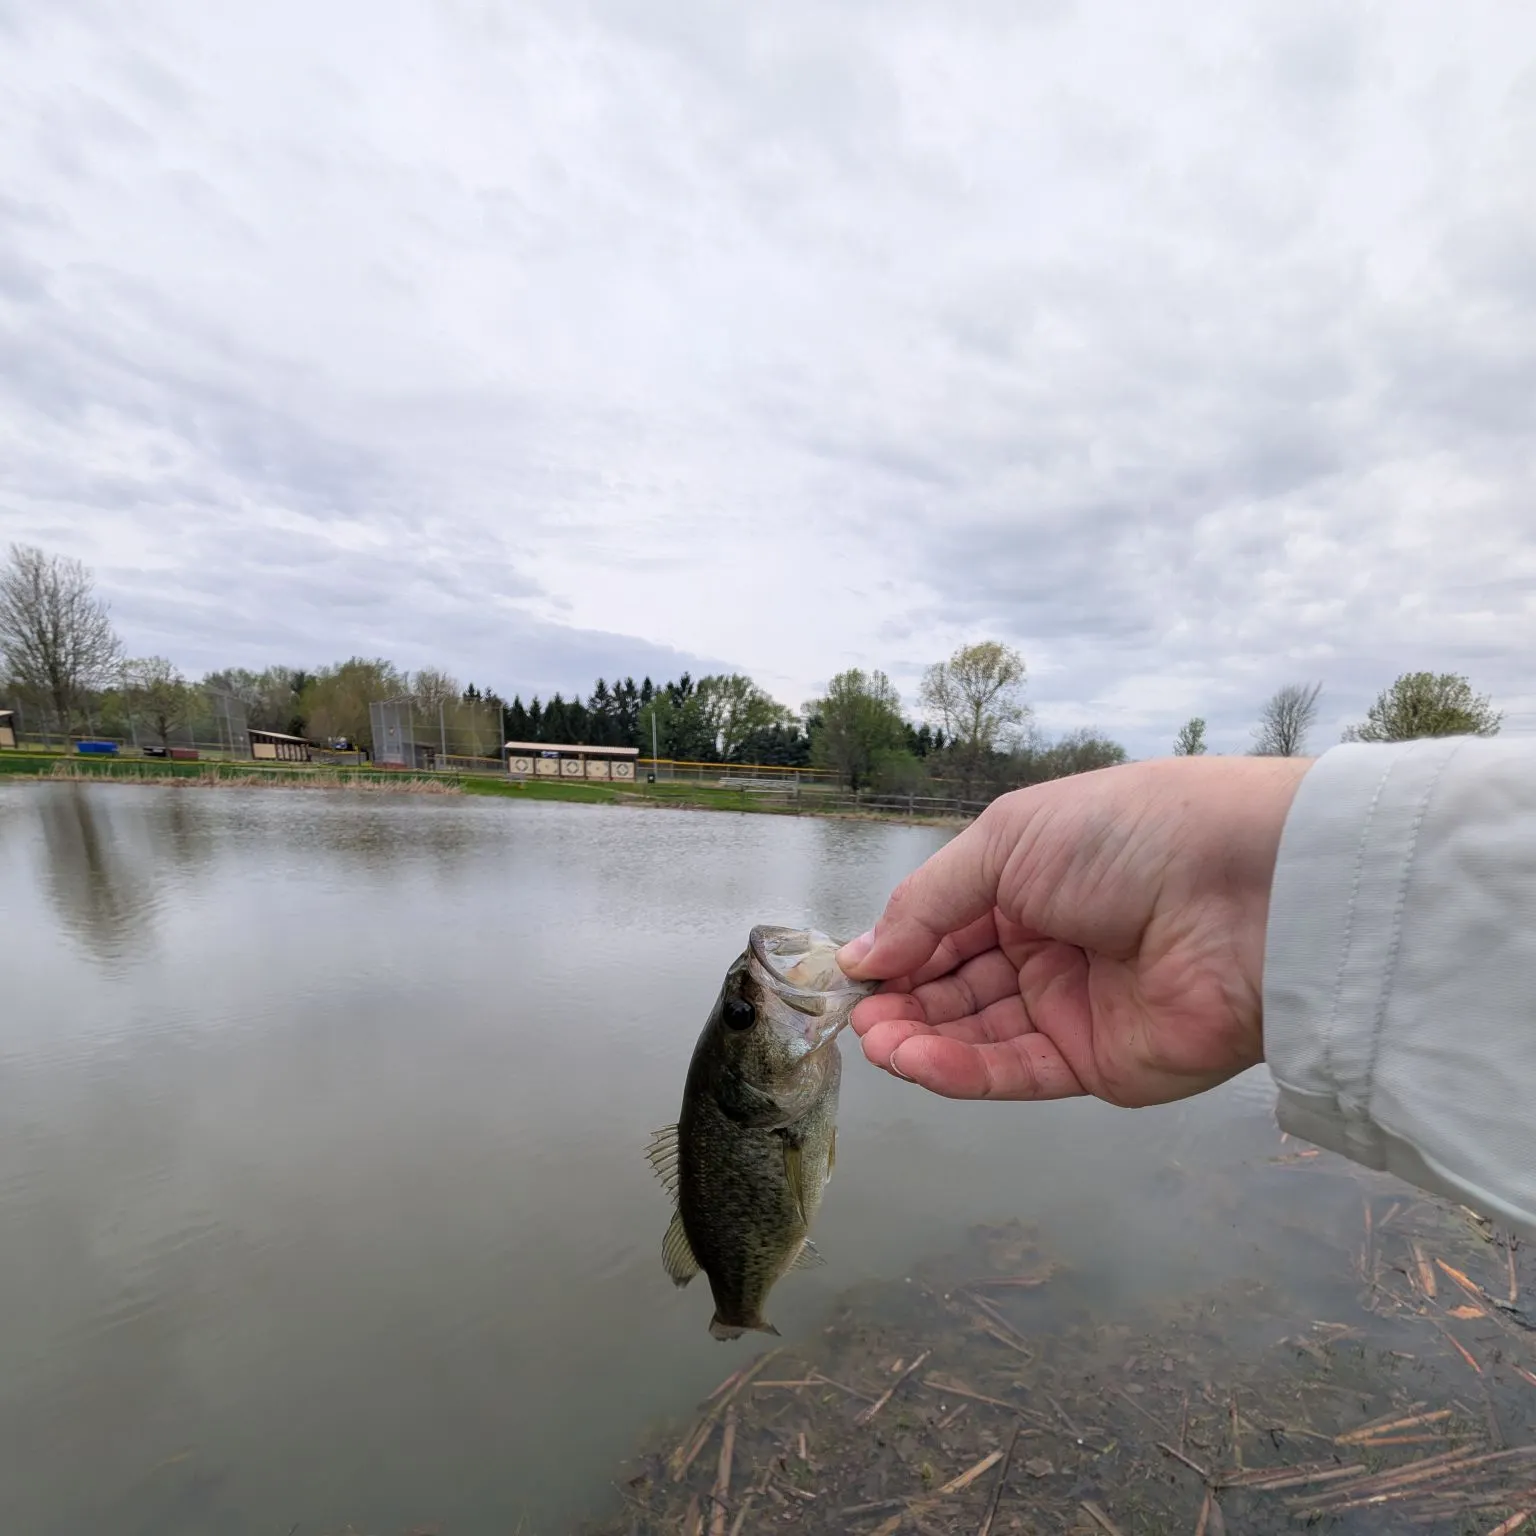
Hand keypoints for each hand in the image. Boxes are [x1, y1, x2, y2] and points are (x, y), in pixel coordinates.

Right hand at [835, 756, 1311, 1106]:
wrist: (1250, 891)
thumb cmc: (1126, 838)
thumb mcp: (1008, 841)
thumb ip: (928, 903)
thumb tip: (861, 955)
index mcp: (1033, 881)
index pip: (947, 925)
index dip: (898, 948)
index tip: (849, 972)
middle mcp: (1051, 945)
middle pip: (957, 984)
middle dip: (902, 999)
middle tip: (854, 1015)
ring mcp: (1076, 1007)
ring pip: (980, 1033)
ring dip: (921, 1038)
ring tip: (874, 1038)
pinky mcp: (1101, 1063)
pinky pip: (1018, 1070)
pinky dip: (961, 1069)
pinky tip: (914, 1059)